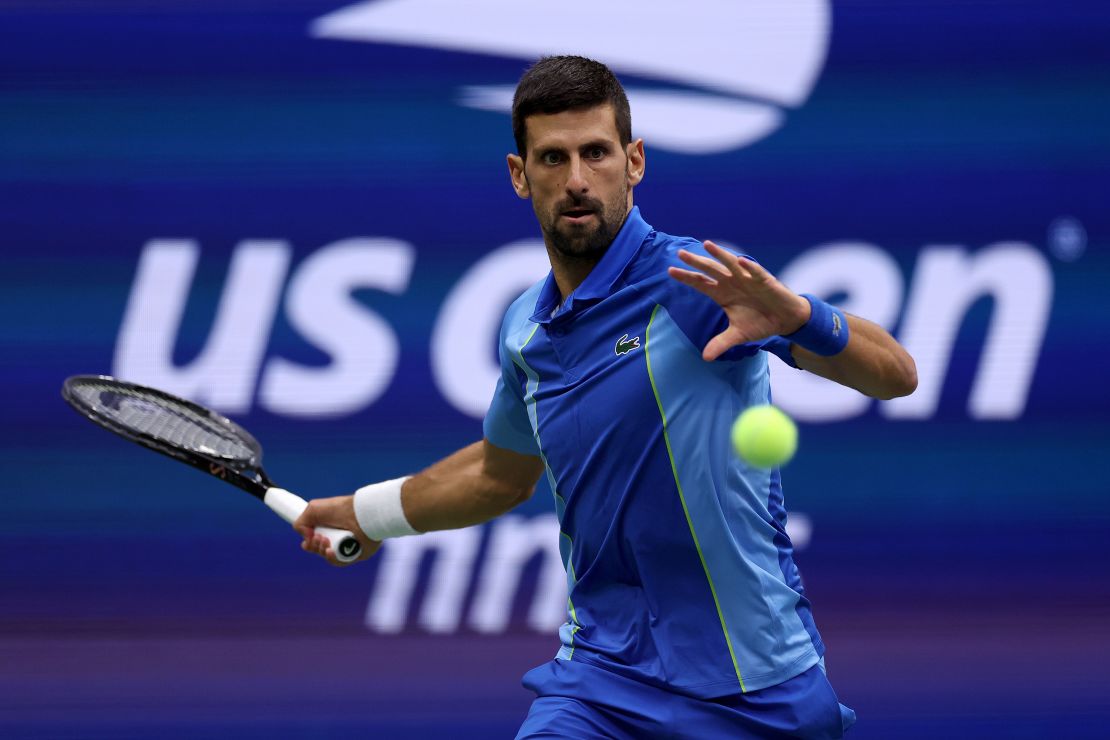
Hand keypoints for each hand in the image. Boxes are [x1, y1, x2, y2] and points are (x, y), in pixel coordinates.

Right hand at [293, 495, 380, 566]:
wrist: (360, 513)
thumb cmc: (339, 509)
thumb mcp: (313, 509)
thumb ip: (301, 522)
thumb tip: (306, 538)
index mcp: (328, 527)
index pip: (315, 541)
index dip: (309, 544)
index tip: (306, 542)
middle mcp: (337, 537)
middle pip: (319, 550)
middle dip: (314, 546)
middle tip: (318, 537)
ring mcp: (346, 546)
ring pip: (328, 556)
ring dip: (322, 551)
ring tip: (325, 540)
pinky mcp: (355, 553)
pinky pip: (340, 561)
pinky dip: (333, 558)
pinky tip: (330, 551)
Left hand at [668, 241, 810, 360]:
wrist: (785, 320)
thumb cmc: (760, 322)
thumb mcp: (738, 335)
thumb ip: (721, 343)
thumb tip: (706, 357)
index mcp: (723, 293)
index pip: (700, 283)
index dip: (686, 277)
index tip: (670, 270)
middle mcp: (732, 282)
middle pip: (711, 270)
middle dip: (696, 262)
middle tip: (680, 253)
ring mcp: (748, 279)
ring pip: (731, 264)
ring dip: (720, 254)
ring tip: (707, 245)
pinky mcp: (765, 281)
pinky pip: (755, 272)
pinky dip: (748, 267)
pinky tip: (740, 261)